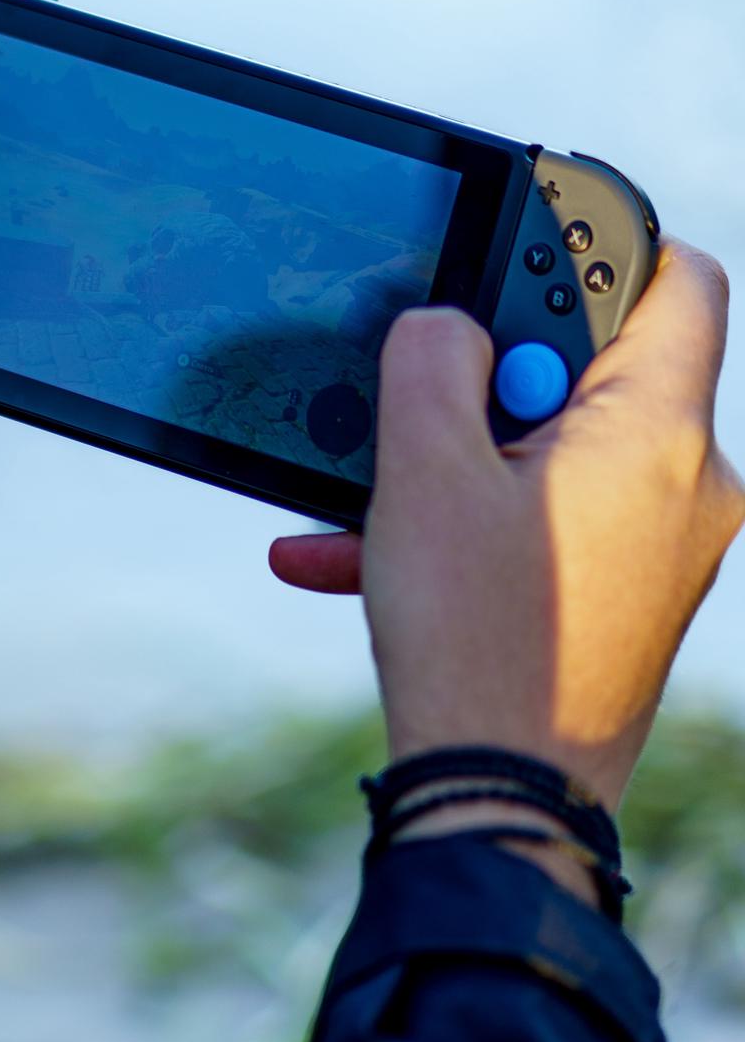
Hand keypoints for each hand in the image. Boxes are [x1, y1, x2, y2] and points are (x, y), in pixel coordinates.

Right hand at [271, 242, 744, 811]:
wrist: (497, 801)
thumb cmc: (475, 635)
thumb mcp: (426, 467)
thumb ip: (433, 357)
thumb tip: (447, 325)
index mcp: (660, 435)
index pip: (679, 278)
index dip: (606, 240)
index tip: (523, 251)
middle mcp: (686, 486)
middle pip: (602, 367)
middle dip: (495, 374)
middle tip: (431, 400)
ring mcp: (661, 548)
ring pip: (558, 452)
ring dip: (460, 456)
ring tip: (372, 492)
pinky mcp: (623, 595)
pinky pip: (547, 522)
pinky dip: (470, 521)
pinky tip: (354, 553)